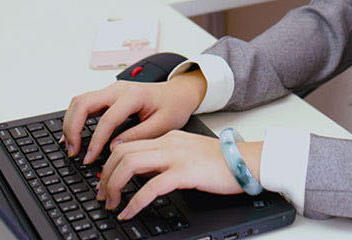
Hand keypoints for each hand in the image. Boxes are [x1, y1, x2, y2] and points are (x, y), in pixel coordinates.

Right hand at [63, 72, 206, 163]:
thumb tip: (114, 148)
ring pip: (79, 101)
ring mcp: (112, 90)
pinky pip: (85, 104)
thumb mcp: (164, 125)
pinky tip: (74, 136)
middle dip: (72, 129)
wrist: (180, 93)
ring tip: (71, 146)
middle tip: (73, 152)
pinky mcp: (108, 95)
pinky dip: (75, 119)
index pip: (106, 119)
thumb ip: (139, 135)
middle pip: (83, 103)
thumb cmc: (174, 106)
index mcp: (134, 95)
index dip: (95, 141)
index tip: (89, 158)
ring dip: (70, 123)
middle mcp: (119, 89)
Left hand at [99, 130, 260, 219]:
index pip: (127, 144)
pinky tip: (129, 212)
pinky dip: (135, 202)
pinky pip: (151, 187)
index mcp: (168, 138)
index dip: (109, 164)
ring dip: (113, 186)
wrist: (249, 162)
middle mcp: (169, 143)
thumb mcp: (188, 155)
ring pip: (130, 165)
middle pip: (121, 152)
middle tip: (102, 195)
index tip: (104, 182)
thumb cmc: (223, 163)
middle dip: (105, 175)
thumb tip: (143, 174)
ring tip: (112, 203)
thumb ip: (166, 159)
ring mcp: (176, 156)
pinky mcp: (185, 172)